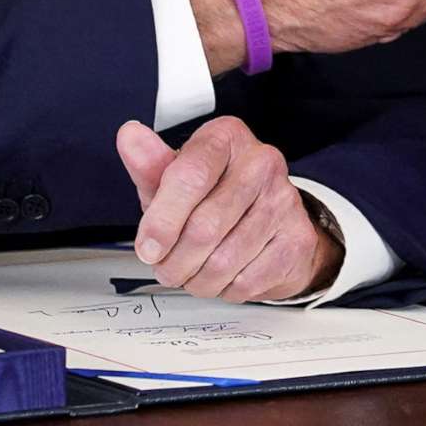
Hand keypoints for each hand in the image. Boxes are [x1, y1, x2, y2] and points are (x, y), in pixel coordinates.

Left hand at [117, 117, 335, 301]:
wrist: (271, 219)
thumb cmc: (215, 195)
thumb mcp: (175, 178)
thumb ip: (150, 165)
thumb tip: (129, 137)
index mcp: (226, 138)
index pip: (190, 176)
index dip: (162, 220)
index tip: (148, 247)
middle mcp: (261, 162)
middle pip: (204, 227)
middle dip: (174, 261)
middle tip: (165, 267)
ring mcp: (284, 200)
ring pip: (223, 262)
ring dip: (196, 279)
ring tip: (192, 271)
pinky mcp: (296, 239)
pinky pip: (245, 281)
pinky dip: (223, 288)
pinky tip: (222, 274)